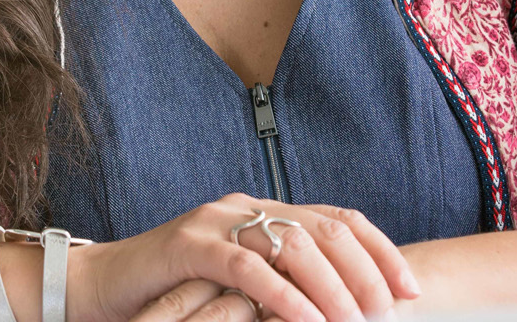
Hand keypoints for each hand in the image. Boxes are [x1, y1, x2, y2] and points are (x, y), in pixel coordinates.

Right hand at [69, 193, 419, 321]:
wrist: (103, 288)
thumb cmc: (176, 295)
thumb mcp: (242, 288)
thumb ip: (285, 285)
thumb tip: (347, 309)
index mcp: (265, 212)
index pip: (339, 219)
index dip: (381, 251)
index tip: (412, 290)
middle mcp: (247, 206)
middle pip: (325, 228)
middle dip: (366, 272)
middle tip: (388, 315)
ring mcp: (217, 221)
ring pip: (293, 244)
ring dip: (333, 288)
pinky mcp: (190, 244)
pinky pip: (248, 267)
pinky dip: (284, 296)